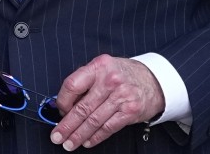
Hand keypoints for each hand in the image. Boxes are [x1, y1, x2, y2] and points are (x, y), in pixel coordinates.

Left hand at [49, 55, 164, 149]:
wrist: (153, 80)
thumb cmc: (122, 74)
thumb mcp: (103, 69)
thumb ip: (85, 83)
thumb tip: (64, 104)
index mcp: (98, 66)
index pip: (72, 85)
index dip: (62, 101)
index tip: (59, 112)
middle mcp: (109, 80)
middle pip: (82, 107)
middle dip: (67, 125)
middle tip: (57, 136)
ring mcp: (121, 96)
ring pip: (94, 120)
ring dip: (79, 135)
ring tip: (69, 143)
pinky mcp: (130, 111)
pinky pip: (108, 128)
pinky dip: (96, 137)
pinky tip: (87, 141)